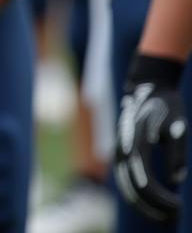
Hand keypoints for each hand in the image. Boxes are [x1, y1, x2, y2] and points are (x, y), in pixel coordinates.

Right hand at [115, 54, 187, 221]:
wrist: (148, 85)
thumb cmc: (166, 105)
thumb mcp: (178, 127)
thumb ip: (176, 154)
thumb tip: (176, 179)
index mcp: (137, 144)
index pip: (145, 183)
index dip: (161, 200)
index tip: (179, 205)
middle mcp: (124, 148)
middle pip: (132, 187)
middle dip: (152, 207)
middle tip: (173, 215)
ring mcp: (121, 147)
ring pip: (125, 183)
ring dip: (142, 202)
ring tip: (163, 214)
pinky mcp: (123, 147)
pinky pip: (124, 175)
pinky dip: (135, 191)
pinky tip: (151, 199)